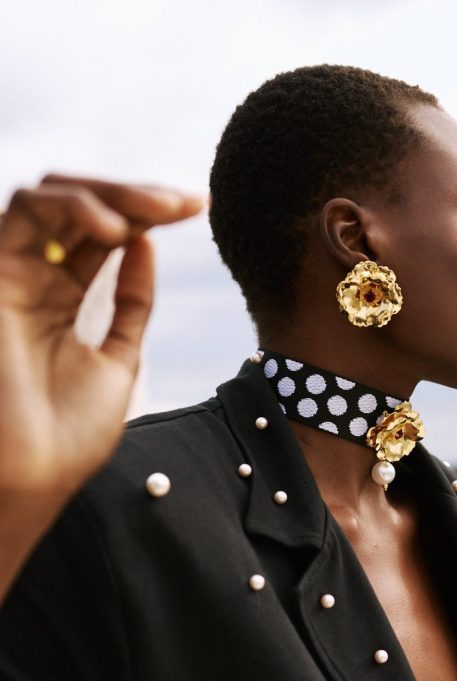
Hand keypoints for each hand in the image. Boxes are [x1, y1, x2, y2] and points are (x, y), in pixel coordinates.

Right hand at [0, 174, 202, 597]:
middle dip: (139, 197)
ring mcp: (14, 273)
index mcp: (62, 299)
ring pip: (54, 198)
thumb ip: (132, 303)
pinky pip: (25, 210)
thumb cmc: (73, 431)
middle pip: (83, 210)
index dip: (151, 216)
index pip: (105, 238)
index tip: (201, 208)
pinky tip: (119, 229)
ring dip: (112, 193)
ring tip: (160, 211)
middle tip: (189, 202)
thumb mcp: (120, 357)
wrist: (38, 474)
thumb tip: (147, 246)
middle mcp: (36, 279)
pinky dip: (75, 206)